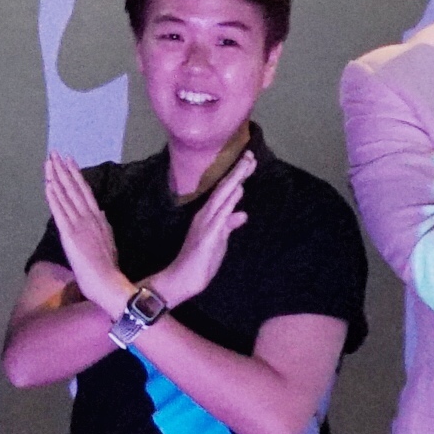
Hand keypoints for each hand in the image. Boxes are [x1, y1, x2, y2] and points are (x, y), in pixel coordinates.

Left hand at [42, 153, 130, 314]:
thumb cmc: (108, 267)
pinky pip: (59, 211)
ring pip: (65, 195)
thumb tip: (101, 213)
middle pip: (74, 188)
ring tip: (49, 162)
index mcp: (98, 218)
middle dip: (63, 169)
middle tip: (55, 153)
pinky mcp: (69, 234)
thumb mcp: (109, 241)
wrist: (108, 281)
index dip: (76, 175)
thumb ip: (103, 226)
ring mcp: (79, 224)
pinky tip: (48, 184)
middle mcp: (89, 217)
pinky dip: (53, 196)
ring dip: (56, 177)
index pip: (85, 191)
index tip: (69, 161)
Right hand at [155, 161, 252, 308]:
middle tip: (251, 154)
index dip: (237, 177)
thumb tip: (242, 213)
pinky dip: (230, 201)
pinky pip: (222, 214)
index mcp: (209, 216)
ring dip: (236, 179)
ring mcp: (207, 223)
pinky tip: (238, 190)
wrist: (182, 279)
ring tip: (247, 164)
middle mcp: (206, 215)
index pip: (225, 192)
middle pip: (225, 189)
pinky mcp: (209, 235)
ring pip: (223, 196)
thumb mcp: (219, 241)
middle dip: (239, 171)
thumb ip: (229, 226)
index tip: (249, 162)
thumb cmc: (200, 262)